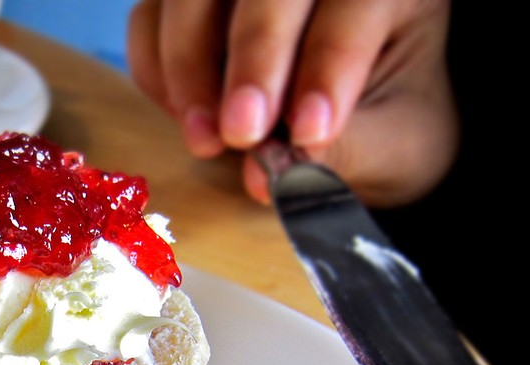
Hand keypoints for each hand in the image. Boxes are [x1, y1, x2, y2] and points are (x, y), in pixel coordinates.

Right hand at [127, 0, 457, 206]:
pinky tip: (186, 117)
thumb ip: (341, 155)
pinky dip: (155, 69)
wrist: (338, 128)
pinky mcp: (188, 7)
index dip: (329, 63)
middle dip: (254, 57)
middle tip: (241, 133)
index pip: (357, 4)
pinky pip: (149, 18)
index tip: (309, 132)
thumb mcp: (390, 150)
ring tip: (205, 140)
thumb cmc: (379, 131)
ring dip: (189, 65)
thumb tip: (264, 174)